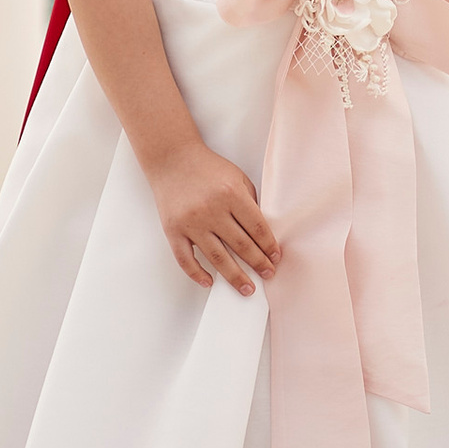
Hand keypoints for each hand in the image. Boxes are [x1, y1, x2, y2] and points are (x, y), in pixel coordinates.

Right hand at [148, 142, 281, 294]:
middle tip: (268, 275)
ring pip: (217, 257)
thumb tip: (263, 233)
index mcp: (231, 194)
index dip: (269, 246)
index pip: (257, 228)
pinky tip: (209, 282)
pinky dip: (197, 273)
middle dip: (258, 263)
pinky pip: (185, 258)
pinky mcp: (173, 230)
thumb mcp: (237, 177)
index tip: (276, 258)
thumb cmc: (207, 168)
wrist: (172, 158)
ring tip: (247, 289)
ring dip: (235, 276)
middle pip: (241, 245)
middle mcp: (212, 210)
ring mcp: (191, 222)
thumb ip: (250, 202)